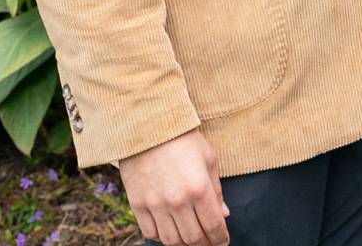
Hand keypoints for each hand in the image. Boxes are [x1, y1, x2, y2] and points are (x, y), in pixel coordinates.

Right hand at [119, 128, 228, 244]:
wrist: (148, 128)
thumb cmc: (183, 140)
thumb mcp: (209, 160)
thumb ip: (216, 191)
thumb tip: (224, 215)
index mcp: (200, 189)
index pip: (213, 226)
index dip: (220, 238)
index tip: (223, 242)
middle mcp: (177, 201)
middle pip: (193, 238)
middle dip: (205, 244)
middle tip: (209, 242)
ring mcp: (155, 204)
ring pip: (172, 240)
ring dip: (184, 243)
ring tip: (192, 239)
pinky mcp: (137, 204)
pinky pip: (150, 232)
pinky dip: (162, 237)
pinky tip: (171, 230)